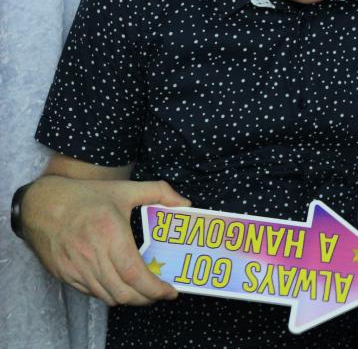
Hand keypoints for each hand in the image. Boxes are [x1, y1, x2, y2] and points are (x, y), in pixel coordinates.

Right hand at [21, 157, 189, 305]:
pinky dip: (110, 294)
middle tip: (160, 293)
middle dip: (147, 298)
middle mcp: (92, 255)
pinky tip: (120, 284)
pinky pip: (92, 293)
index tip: (170, 291)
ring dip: (129, 298)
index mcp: (110, 234)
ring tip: (143, 290)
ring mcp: (76, 268)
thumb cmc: (86, 197)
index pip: (135, 274)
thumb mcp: (125, 189)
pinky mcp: (65, 275)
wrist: (42, 205)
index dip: (155, 289)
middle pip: (124, 292)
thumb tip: (185, 204)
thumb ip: (159, 192)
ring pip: (108, 297)